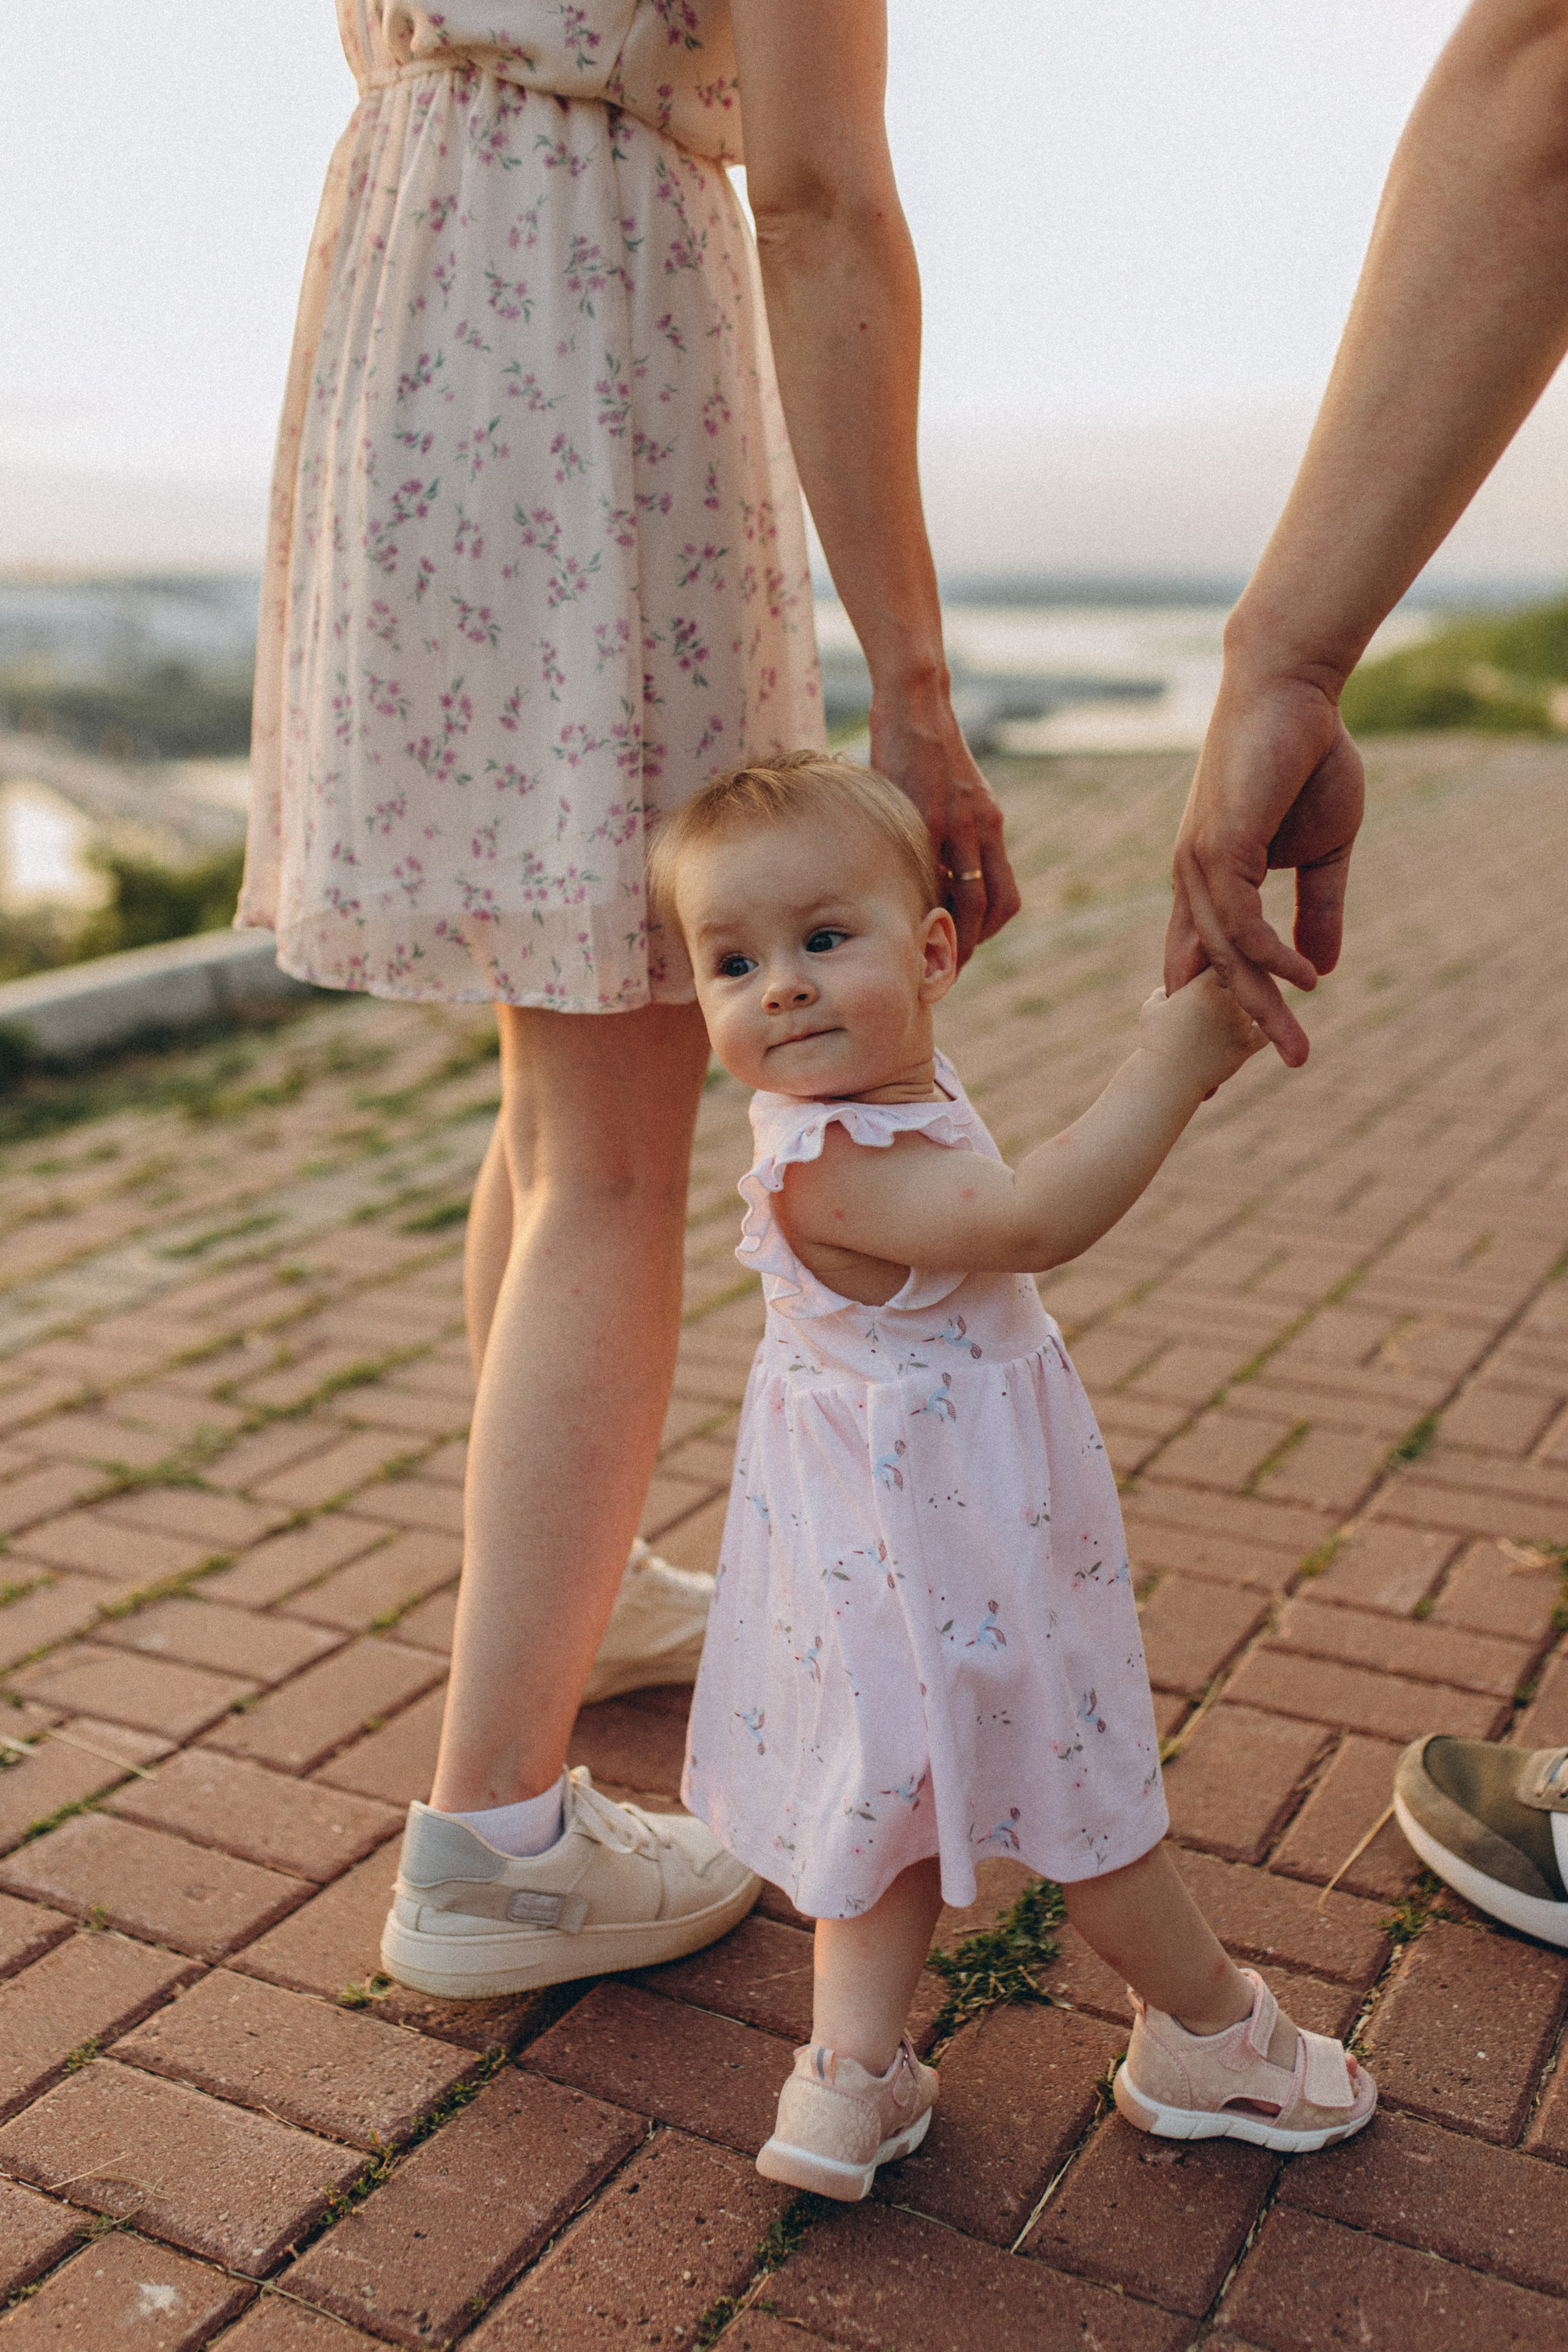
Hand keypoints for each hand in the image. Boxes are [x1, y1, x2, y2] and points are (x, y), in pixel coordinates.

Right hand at [869, 689, 1020, 963]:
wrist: (916, 703)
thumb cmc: (922, 746)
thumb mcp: (951, 792)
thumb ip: (951, 829)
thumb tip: (931, 867)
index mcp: (990, 823)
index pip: (1004, 894)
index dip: (989, 929)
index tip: (966, 947)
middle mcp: (984, 826)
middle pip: (993, 905)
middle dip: (973, 944)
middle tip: (950, 969)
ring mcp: (960, 823)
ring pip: (969, 897)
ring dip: (955, 933)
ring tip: (931, 954)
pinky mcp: (931, 816)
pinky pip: (935, 871)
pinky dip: (927, 901)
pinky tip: (910, 915)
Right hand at [1138, 972, 1267, 1097]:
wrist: (1165, 1079)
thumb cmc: (1154, 1042)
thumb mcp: (1152, 1009)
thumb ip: (1165, 992)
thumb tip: (1170, 991)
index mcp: (1203, 985)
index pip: (1224, 959)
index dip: (1225, 960)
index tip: (1222, 965)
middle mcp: (1226, 999)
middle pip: (1248, 977)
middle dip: (1244, 978)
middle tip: (1243, 979)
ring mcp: (1239, 1023)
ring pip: (1259, 1003)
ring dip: (1255, 1003)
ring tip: (1251, 1004)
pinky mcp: (1247, 1046)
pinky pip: (1265, 1032)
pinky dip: (1261, 1030)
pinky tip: (1252, 1031)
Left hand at [1165, 666, 1364, 1066]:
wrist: (1293, 692)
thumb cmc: (1306, 759)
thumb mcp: (1323, 849)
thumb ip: (1318, 909)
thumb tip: (1322, 968)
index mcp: (1209, 882)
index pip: (1204, 960)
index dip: (1216, 1011)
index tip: (1238, 1061)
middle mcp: (1193, 881)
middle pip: (1211, 973)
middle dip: (1241, 1028)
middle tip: (1269, 1074)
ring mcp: (1199, 865)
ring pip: (1225, 957)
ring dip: (1263, 1006)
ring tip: (1297, 1047)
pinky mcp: (1217, 848)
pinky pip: (1239, 923)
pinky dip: (1270, 956)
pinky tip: (1304, 980)